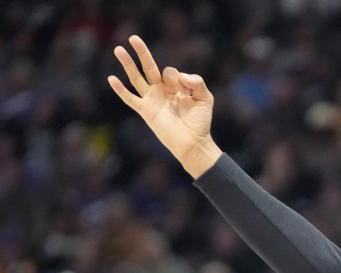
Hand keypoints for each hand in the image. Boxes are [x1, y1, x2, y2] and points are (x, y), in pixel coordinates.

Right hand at [108, 35, 221, 177]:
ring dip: (128, 64)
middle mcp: (161, 91)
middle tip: (133, 38)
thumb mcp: (205, 98)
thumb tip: (181, 76)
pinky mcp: (146, 111)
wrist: (193, 142)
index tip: (186, 89)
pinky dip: (120, 90)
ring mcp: (152, 100)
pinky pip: (130, 99)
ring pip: (137, 78)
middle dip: (142, 53)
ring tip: (118, 49)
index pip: (170, 71)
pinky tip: (111, 79)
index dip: (177, 77)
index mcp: (175, 87)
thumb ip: (197, 82)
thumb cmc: (200, 121)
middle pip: (149, 67)